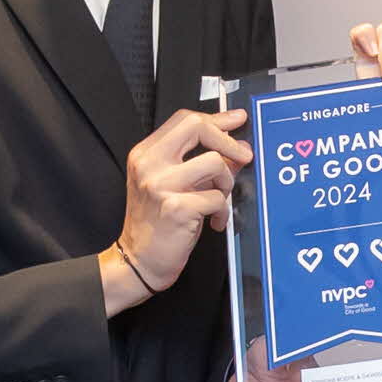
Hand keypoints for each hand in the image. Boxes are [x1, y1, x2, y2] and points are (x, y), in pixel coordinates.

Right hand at [116, 106, 249, 299]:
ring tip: (219, 199)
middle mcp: (149, 164)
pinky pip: (217, 197)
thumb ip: (199, 164)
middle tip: (243, 155)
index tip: (237, 120)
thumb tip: (236, 149)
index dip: (216, 120)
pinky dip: (222, 210)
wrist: (138, 261)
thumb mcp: (173, 186)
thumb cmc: (157, 225)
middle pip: (197, 127)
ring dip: (226, 182)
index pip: (185, 120)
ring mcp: (161, 185)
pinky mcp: (177, 208)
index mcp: (145, 154)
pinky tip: (213, 222)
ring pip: (214, 163)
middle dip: (227, 139)